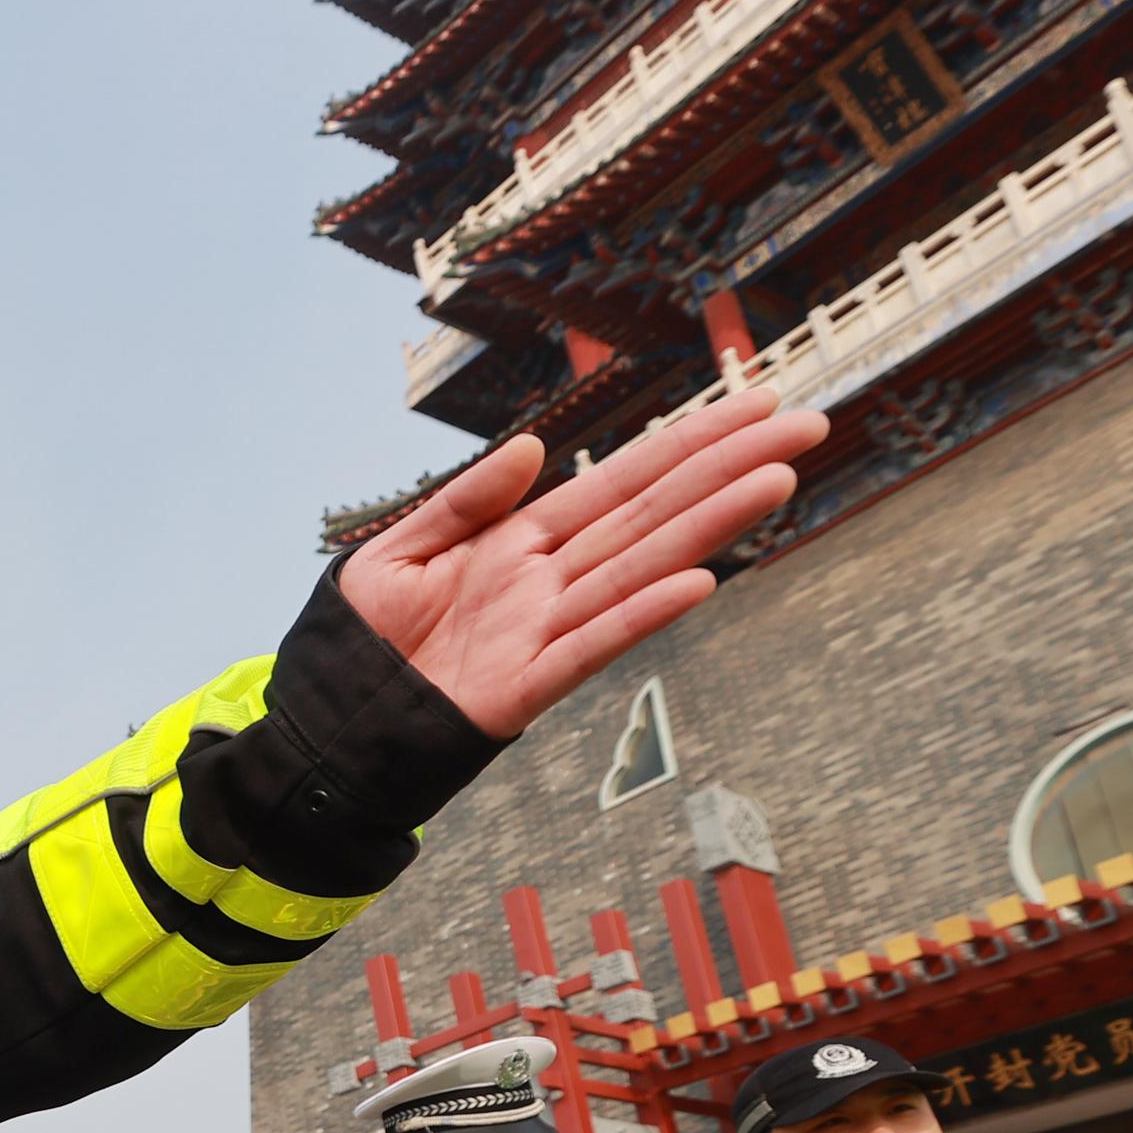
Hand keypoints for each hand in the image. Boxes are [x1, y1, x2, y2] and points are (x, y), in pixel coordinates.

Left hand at [340, 390, 826, 736]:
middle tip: (808, 425)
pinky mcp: (521, 688)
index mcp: (518, 544)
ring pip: (639, 570)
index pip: (619, 482)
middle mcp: (546, 584)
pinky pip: (590, 646)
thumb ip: (463, 502)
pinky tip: (697, 584)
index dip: (684, 442)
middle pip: (651, 514)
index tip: (751, 406)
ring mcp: (540, 633)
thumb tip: (530, 446)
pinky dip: (640, 616)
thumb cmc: (359, 644)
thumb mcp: (394, 553)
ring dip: (709, 526)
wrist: (324, 726)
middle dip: (726, 469)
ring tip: (777, 481)